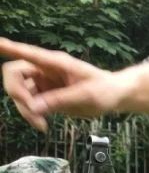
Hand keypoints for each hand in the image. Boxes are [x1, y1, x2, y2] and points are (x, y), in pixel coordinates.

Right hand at [0, 38, 116, 130]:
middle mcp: (44, 69)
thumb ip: (60, 100)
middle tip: (34, 112)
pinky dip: (30, 114)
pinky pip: (27, 103)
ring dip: (24, 109)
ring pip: (18, 92)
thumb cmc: (105, 90)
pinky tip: (43, 124)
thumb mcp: (86, 95)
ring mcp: (42, 82)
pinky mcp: (43, 95)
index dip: (9, 47)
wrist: (115, 97)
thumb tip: (33, 107)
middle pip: (13, 74)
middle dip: (17, 94)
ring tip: (42, 124)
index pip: (28, 53)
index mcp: (56, 62)